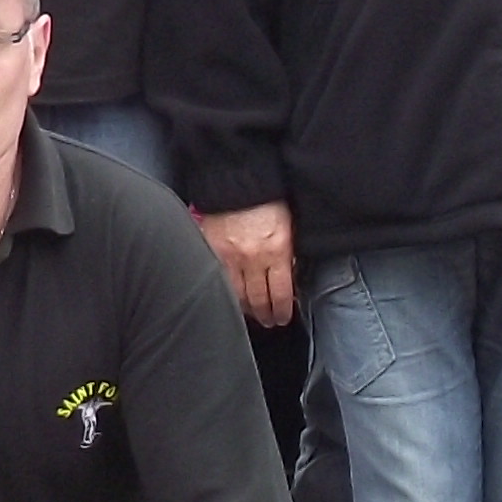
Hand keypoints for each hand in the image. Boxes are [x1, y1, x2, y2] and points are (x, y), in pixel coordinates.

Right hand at [198, 201, 296, 327]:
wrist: (236, 179)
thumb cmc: (266, 197)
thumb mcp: (288, 224)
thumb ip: (288, 251)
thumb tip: (289, 273)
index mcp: (277, 251)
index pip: (281, 293)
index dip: (282, 310)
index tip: (283, 317)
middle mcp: (253, 258)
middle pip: (259, 299)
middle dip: (265, 315)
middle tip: (269, 322)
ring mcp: (230, 256)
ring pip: (237, 295)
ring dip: (245, 309)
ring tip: (251, 316)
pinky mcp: (211, 250)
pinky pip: (219, 281)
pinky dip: (226, 293)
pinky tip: (230, 299)